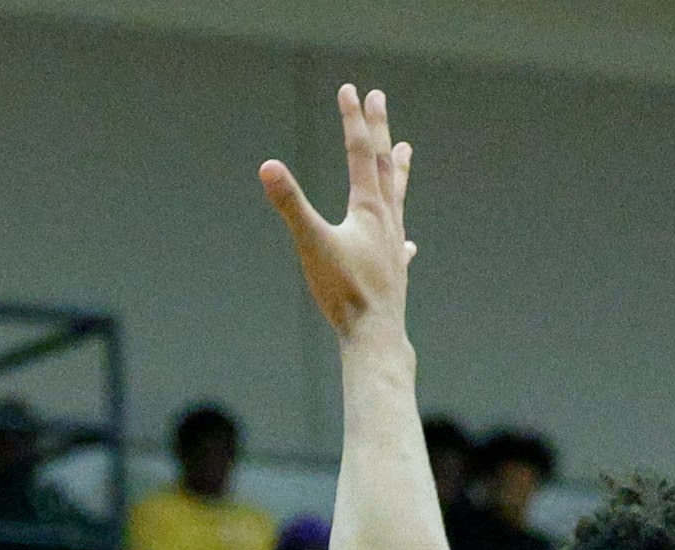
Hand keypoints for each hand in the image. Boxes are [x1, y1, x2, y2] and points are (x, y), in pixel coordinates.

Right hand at [259, 85, 414, 339]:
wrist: (375, 334)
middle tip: (378, 100)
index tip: (350, 90)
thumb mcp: (311, 244)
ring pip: (398, 198)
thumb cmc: (343, 291)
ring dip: (399, 172)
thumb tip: (268, 168)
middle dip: (378, 130)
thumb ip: (291, 205)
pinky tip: (407, 244)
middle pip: (383, 165)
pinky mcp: (395, 272)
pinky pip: (400, 247)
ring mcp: (393, 245)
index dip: (352, 120)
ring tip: (406, 151)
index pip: (359, 153)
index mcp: (367, 208)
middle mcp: (386, 220)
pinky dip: (402, 239)